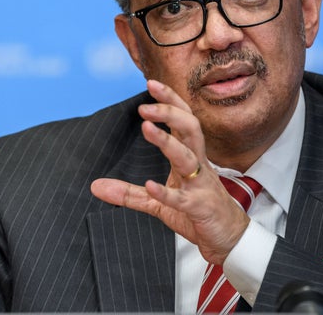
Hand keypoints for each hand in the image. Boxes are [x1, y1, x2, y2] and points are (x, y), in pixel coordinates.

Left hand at [90, 79, 248, 264]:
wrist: (228, 239)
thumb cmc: (197, 212)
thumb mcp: (157, 201)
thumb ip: (128, 193)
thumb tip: (95, 186)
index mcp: (190, 157)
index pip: (182, 120)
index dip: (169, 100)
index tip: (151, 83)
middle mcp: (198, 165)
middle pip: (190, 128)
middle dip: (170, 113)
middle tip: (144, 105)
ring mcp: (200, 185)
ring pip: (187, 157)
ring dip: (167, 142)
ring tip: (146, 128)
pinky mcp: (199, 208)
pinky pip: (183, 198)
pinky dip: (167, 191)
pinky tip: (150, 185)